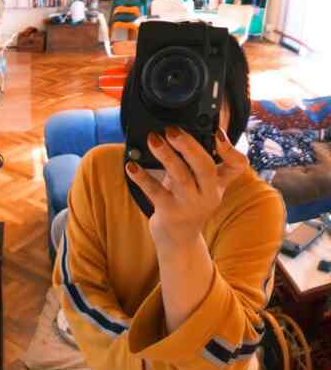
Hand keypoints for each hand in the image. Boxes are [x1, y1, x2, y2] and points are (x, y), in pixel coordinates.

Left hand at [126, 126, 247, 247]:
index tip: (217, 132)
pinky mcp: (170, 213)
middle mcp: (208, 194)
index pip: (237, 165)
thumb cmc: (186, 202)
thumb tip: (178, 131)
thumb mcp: (199, 183)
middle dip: (189, 146)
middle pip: (205, 167)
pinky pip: (156, 192)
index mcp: (219, 183)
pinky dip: (142, 177)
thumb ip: (195, 162)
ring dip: (166, 156)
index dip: (230, 149)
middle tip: (172, 130)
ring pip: (181, 177)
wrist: (178, 240)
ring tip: (153, 139)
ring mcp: (190, 205)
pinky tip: (132, 166)